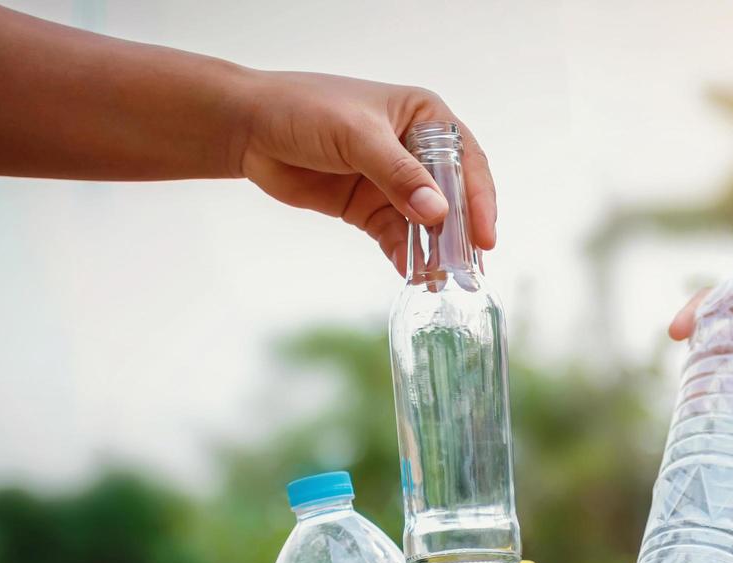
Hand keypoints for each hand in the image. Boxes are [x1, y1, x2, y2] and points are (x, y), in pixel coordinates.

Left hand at [238, 72, 496, 272]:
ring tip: (445, 282)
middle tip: (471, 271)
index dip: (479, 201)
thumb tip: (438, 214)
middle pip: (452, 198)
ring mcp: (393, 182)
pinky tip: (415, 278)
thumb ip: (399, 174)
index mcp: (424, 117)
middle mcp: (416, 150)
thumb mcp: (357, 135)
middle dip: (461, 234)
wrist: (249, 127)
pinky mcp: (369, 208)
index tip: (484, 238)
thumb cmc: (305, 109)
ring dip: (435, 252)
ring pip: (426, 223)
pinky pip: (397, 238)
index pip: (465, 162)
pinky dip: (406, 258)